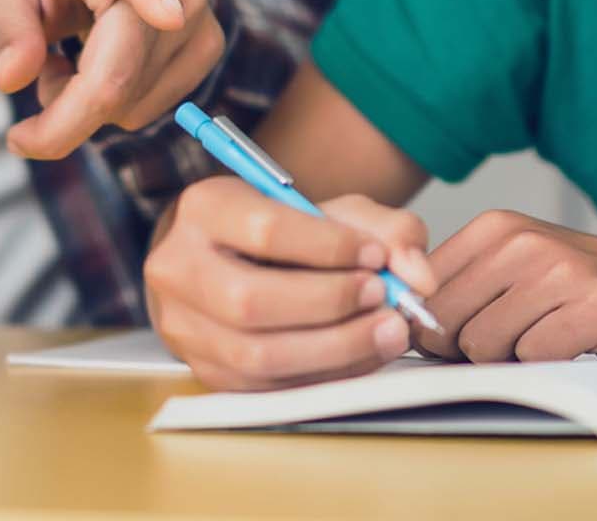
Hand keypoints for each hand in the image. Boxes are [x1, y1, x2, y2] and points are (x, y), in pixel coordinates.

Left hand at [0, 0, 224, 156]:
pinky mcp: (208, 47)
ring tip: (72, 58)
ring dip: (83, 103)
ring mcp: (196, 12)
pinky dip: (113, 105)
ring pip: (127, 103)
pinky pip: (146, 109)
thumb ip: (8, 28)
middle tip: (18, 133)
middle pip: (117, 74)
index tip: (168, 15)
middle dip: (61, 119)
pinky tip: (104, 65)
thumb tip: (12, 78)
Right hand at [145, 175, 438, 389]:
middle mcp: (177, 267)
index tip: (375, 256)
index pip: (266, 231)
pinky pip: (265, 388)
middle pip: (251, 301)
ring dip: (333, 348)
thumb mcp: (337, 211)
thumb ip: (388, 229)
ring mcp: (183, 326)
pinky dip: (322, 376)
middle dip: (330, 304)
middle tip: (383, 297)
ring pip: (255, 355)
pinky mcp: (204, 370)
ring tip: (385, 330)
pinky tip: (360, 356)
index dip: (329, 248)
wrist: (237, 261)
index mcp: (204, 208)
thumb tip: (419, 276)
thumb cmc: (288, 232)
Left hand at [419, 212, 596, 363]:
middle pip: (447, 324)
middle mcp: (523, 240)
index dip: (435, 327)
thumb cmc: (576, 285)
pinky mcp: (593, 304)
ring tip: (548, 333)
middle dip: (470, 347)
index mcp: (494, 227)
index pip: (424, 291)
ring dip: (513, 356)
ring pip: (484, 345)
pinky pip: (533, 356)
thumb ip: (458, 289)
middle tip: (512, 339)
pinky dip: (550, 361)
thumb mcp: (513, 267)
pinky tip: (574, 340)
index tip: (463, 333)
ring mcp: (560, 270)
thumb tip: (407, 331)